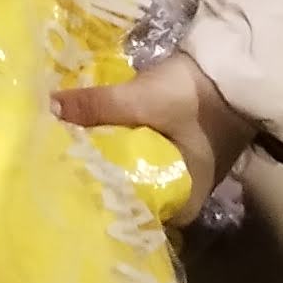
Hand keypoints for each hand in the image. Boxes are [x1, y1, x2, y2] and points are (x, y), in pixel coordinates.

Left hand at [54, 52, 255, 221]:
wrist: (234, 65)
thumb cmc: (195, 97)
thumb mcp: (141, 101)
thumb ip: (97, 107)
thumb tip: (48, 109)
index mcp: (184, 203)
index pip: (135, 217)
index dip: (99, 206)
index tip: (62, 195)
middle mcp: (184, 196)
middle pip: (130, 193)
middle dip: (95, 181)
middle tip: (53, 174)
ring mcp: (181, 170)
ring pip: (132, 172)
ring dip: (104, 160)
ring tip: (60, 157)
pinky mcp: (176, 147)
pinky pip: (138, 154)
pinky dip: (116, 146)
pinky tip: (87, 139)